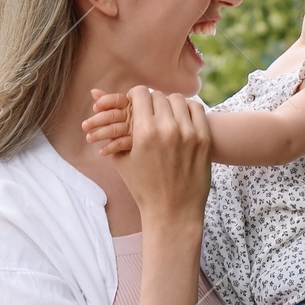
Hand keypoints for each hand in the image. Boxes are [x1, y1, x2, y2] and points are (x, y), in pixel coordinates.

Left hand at [81, 89, 133, 155]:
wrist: (152, 138)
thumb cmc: (133, 120)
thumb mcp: (122, 110)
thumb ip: (108, 101)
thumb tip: (93, 91)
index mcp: (130, 103)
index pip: (117, 99)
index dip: (105, 102)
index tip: (95, 108)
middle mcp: (133, 115)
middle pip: (113, 115)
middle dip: (97, 120)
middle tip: (84, 126)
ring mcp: (136, 129)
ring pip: (115, 129)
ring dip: (100, 134)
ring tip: (89, 138)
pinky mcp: (138, 142)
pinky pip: (122, 143)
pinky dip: (110, 148)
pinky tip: (101, 151)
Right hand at [87, 86, 209, 222]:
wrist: (172, 211)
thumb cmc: (143, 187)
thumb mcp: (122, 160)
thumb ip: (114, 131)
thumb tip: (99, 106)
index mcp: (144, 132)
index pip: (140, 94)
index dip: (134, 96)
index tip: (135, 103)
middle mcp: (168, 129)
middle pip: (159, 96)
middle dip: (151, 102)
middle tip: (149, 112)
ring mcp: (189, 133)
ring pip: (178, 100)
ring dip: (169, 104)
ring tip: (165, 116)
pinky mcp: (204, 139)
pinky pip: (196, 110)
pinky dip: (187, 110)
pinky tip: (181, 119)